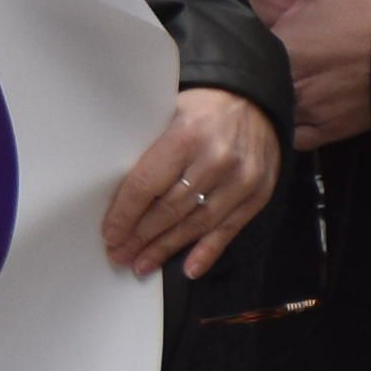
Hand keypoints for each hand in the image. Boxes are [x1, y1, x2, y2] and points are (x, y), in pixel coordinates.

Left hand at [99, 85, 282, 279]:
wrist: (256, 101)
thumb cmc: (201, 109)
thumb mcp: (169, 113)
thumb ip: (149, 149)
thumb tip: (115, 193)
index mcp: (187, 135)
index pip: (147, 185)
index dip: (125, 214)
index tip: (110, 234)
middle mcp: (217, 160)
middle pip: (170, 209)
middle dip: (140, 237)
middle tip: (119, 255)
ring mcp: (242, 180)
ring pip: (196, 224)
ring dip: (166, 249)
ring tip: (142, 265)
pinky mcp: (259, 195)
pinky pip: (229, 230)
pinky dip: (208, 252)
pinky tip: (188, 269)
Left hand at [235, 0, 370, 148]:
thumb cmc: (367, 16)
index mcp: (274, 44)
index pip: (239, 39)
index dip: (242, 32)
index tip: (249, 29)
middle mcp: (281, 82)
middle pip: (252, 76)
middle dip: (253, 65)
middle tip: (265, 57)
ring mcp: (300, 110)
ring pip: (268, 108)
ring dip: (268, 97)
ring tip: (271, 85)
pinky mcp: (322, 133)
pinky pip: (291, 136)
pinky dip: (288, 126)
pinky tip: (291, 112)